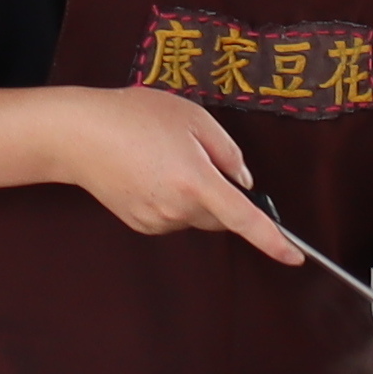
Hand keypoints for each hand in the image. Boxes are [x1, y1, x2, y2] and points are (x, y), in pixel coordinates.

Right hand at [28, 86, 305, 262]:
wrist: (78, 135)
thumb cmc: (133, 116)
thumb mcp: (194, 118)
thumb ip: (228, 152)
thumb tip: (242, 182)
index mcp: (196, 182)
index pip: (244, 219)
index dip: (273, 241)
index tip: (293, 256)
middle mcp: (177, 209)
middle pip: (221, 215)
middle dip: (221, 193)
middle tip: (197, 156)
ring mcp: (157, 221)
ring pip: (197, 216)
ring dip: (195, 194)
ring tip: (165, 158)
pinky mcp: (141, 224)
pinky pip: (174, 216)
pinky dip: (174, 199)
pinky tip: (150, 172)